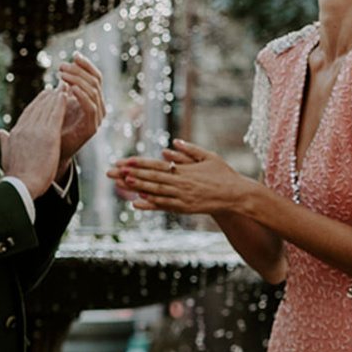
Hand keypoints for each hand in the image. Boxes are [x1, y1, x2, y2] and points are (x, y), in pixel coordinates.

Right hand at [0, 86, 64, 195]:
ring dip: (56, 96)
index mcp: (15, 133)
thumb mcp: (6, 155)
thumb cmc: (15, 175)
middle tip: (55, 88)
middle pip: (37, 108)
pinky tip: (66, 95)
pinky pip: (56, 114)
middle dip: (47, 97)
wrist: (21, 184)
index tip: (43, 97)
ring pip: (47, 108)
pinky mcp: (48, 135)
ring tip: (63, 88)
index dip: (36, 104)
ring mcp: (36, 131)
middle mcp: (25, 128)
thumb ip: (5, 142)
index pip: (27, 114)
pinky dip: (61, 103)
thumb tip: (0, 133)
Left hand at [55, 55, 106, 163]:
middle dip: (78, 70)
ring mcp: (96, 117)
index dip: (86, 65)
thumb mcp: (59, 102)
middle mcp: (98, 106)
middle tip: (61, 66)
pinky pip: (90, 107)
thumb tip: (63, 69)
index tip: (74, 54)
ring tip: (62, 75)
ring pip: (93, 91)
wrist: (50, 150)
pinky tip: (70, 89)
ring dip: (77, 80)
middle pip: (94, 81)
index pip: (95, 76)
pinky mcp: (91, 127)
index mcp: (92, 98)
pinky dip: (82, 95)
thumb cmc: (54, 125)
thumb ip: (65, 88)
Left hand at [109, 139, 257, 215]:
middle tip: (115, 171)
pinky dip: (150, 203)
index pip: (157, 165)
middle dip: (132, 174)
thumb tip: (173, 143)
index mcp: (184, 170)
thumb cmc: (223, 174)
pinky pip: (164, 206)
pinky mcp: (185, 208)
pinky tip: (138, 201)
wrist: (236, 195)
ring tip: (123, 182)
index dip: (140, 163)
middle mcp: (181, 183)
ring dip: (138, 187)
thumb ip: (190, 150)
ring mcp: (182, 196)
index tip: (125, 160)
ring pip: (155, 191)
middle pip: (152, 178)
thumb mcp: (208, 157)